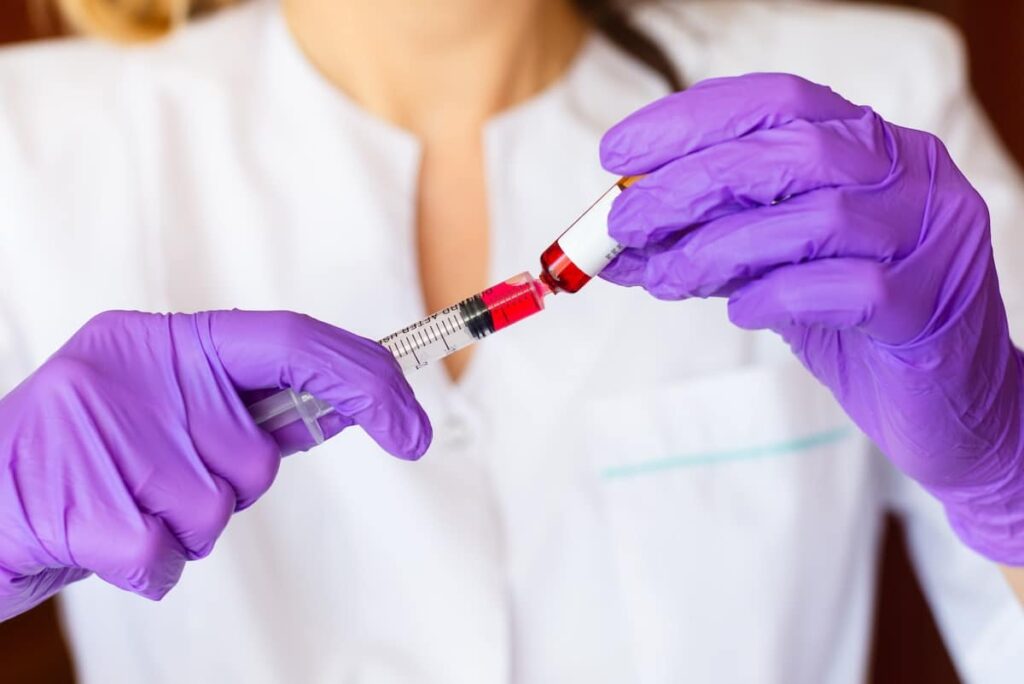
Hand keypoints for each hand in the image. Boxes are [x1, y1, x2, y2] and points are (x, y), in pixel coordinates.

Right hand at [0, 310, 430, 620]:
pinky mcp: (78, 503)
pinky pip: (166, 559)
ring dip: (181, 528)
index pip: (289, 341)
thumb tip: (360, 401)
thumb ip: (249, 406)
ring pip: (215, 511)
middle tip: (160, 484)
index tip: (412, 426)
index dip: (362, 378)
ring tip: (121, 506)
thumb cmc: (90, 467)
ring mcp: (99, 432)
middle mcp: (133, 371)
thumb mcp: (166, 415)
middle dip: (230, 486)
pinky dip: (145, 568)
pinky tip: (99, 543)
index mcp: (162, 341)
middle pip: (255, 454)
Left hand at [600, 73, 1023, 563]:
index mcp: (871, 148)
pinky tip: (741, 311)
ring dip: (718, 247)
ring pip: (815, 216)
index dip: (689, 120)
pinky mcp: (929, 306)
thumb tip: (619, 239)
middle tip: (625, 221)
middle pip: (789, 150)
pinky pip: (843, 287)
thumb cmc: (854, 330)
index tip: (617, 153)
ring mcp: (929, 236)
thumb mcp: (772, 272)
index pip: (776, 102)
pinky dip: (774, 295)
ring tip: (668, 278)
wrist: (947, 411)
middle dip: (689, 183)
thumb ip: (710, 245)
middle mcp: (911, 174)